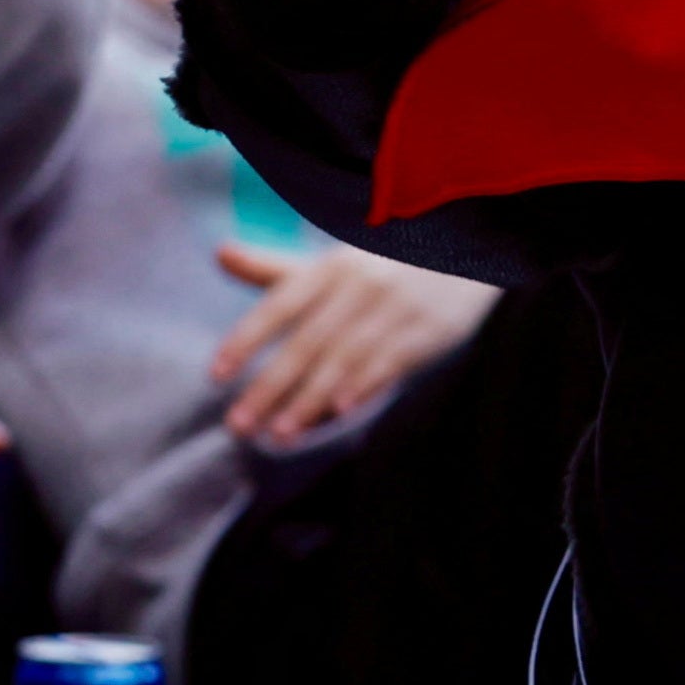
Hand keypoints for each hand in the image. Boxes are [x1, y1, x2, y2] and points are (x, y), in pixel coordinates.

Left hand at [211, 238, 493, 445]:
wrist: (469, 250)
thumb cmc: (389, 265)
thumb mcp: (336, 261)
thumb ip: (278, 268)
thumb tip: (220, 255)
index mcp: (332, 266)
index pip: (279, 305)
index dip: (246, 340)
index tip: (216, 376)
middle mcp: (360, 285)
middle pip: (307, 342)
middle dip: (270, 386)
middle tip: (239, 424)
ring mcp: (396, 308)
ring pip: (344, 360)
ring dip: (310, 400)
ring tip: (279, 434)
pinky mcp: (430, 330)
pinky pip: (390, 363)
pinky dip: (364, 386)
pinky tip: (340, 412)